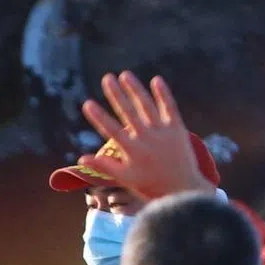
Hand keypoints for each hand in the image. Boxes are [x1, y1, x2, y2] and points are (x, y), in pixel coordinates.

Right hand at [79, 72, 211, 199]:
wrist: (184, 190)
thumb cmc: (151, 187)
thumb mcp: (125, 179)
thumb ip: (104, 166)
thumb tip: (81, 158)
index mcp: (132, 151)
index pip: (111, 130)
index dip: (98, 116)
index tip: (88, 103)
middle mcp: (146, 138)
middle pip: (127, 112)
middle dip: (115, 94)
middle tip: (106, 78)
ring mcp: (163, 132)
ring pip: (146, 105)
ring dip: (135, 89)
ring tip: (125, 75)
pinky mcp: (177, 128)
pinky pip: (169, 107)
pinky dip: (162, 94)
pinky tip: (155, 80)